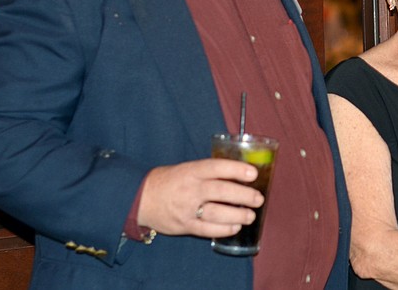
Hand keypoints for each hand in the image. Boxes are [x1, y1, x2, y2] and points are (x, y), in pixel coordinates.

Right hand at [137, 159, 262, 237]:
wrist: (140, 198)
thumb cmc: (170, 181)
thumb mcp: (188, 169)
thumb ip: (210, 172)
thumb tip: (240, 174)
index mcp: (192, 171)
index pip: (216, 167)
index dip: (236, 170)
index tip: (253, 173)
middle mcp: (190, 189)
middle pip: (220, 191)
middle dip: (243, 195)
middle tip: (258, 198)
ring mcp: (186, 209)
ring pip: (216, 213)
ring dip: (237, 215)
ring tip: (251, 216)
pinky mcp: (184, 225)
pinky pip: (206, 229)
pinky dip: (223, 229)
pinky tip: (235, 227)